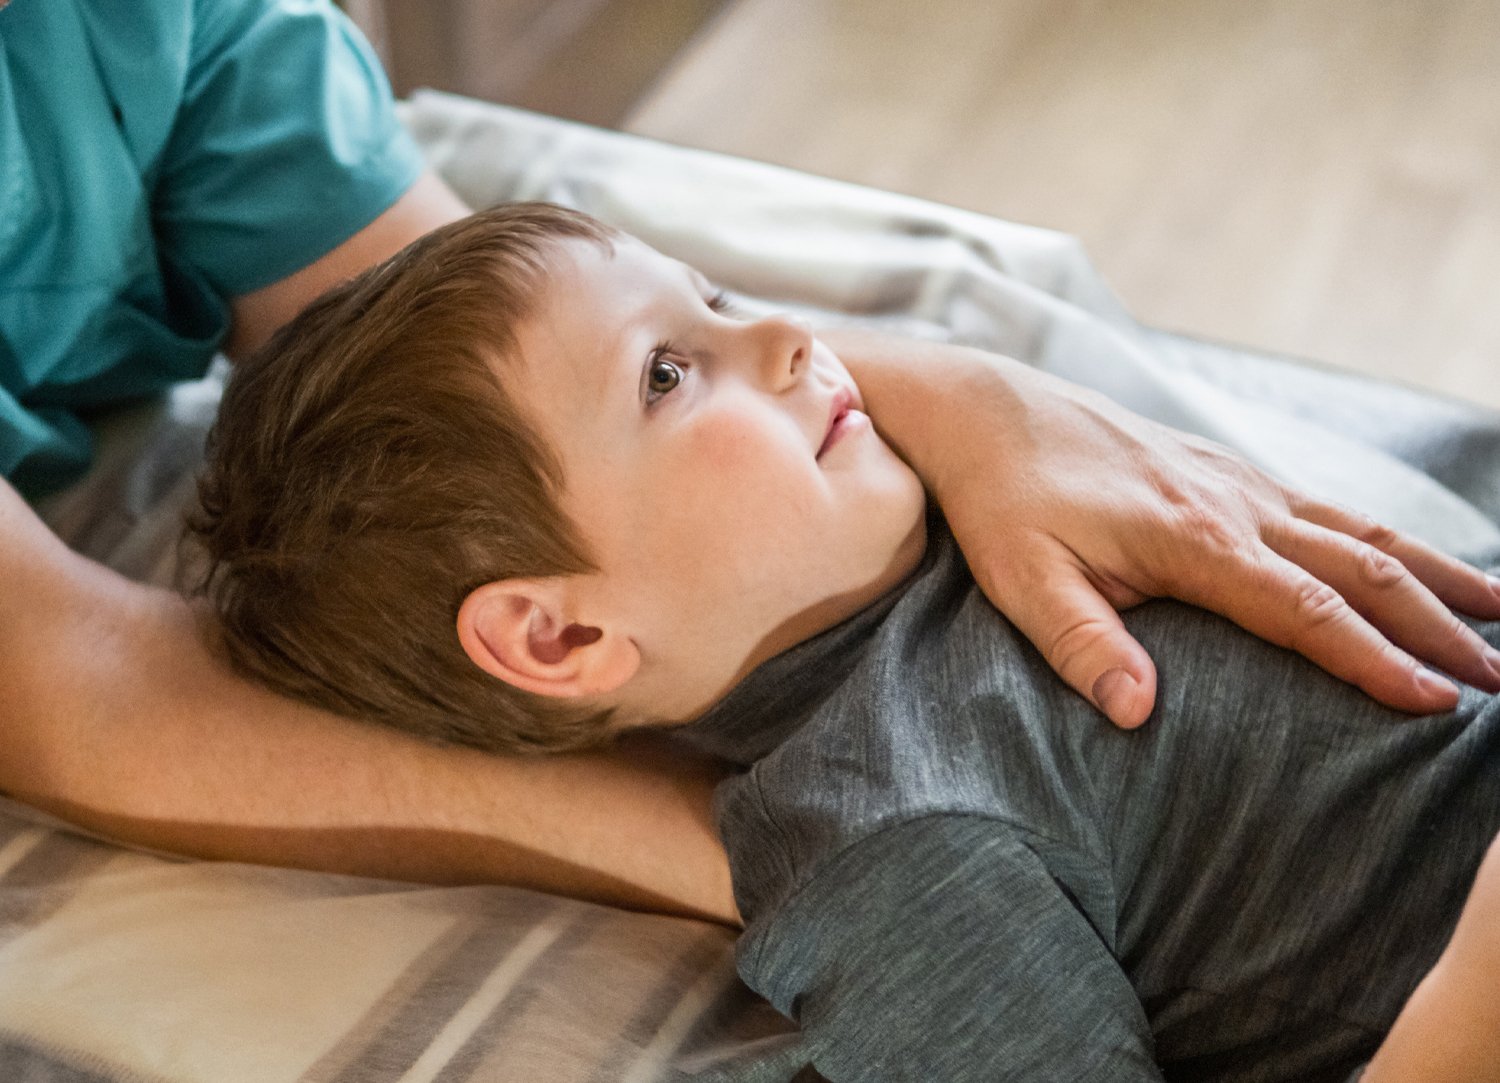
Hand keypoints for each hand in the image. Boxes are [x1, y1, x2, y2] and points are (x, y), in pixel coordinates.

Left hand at [830, 329, 1499, 727]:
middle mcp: (1232, 502)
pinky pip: (1327, 506)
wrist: (986, 408)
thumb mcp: (1019, 578)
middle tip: (1497, 682)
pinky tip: (1411, 562)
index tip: (1436, 705)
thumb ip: (1079, 642)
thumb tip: (1138, 713)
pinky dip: (1386, 539)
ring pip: (1359, 529)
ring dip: (1433, 575)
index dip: (1374, 659)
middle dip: (1435, 626)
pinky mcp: (1226, 467)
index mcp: (1191, 537)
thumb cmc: (1000, 499)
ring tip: (1499, 618)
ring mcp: (1236, 478)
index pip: (1305, 609)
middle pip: (1358, 567)